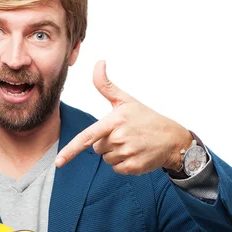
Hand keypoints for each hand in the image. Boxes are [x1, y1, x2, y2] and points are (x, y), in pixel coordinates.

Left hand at [54, 60, 191, 174]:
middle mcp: (119, 139)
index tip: (59, 162)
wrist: (172, 139)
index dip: (71, 150)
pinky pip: (117, 169)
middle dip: (107, 143)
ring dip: (115, 154)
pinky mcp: (133, 167)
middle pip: (97, 148)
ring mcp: (127, 154)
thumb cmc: (146, 118)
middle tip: (125, 135)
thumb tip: (99, 63)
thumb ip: (106, 86)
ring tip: (132, 144)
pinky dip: (124, 164)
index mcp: (114, 122)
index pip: (88, 137)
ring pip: (107, 159)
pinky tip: (136, 154)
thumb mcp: (126, 100)